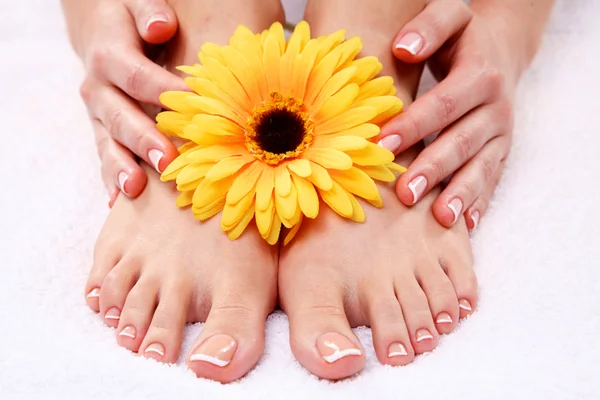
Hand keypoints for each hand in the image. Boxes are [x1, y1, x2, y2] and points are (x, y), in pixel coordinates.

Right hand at [63, 0, 187, 204]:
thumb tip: (161, 25)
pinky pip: (105, 158)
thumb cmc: (129, 19)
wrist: (101, 33)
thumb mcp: (137, 4)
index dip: (162, 91)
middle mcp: (99, 89)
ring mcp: (99, 116)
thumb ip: (149, 12)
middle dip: (144, 140)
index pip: (135, 76)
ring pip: (108, 144)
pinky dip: (111, 180)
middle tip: (168, 161)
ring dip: (122, 167)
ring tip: (135, 189)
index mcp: (109, 55)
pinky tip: (118, 203)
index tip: (191, 107)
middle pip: (121, 117)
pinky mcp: (103, 133)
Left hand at [378, 0, 519, 230]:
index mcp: (480, 74)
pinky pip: (493, 180)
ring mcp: (501, 134)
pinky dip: (480, 202)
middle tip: (404, 193)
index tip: (383, 144)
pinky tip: (465, 224)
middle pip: (462, 141)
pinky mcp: (502, 152)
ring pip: (481, 167)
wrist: (501, 51)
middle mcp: (496, 108)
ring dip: (460, 193)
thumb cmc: (463, 39)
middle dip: (433, 168)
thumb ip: (429, 27)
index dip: (415, 124)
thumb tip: (403, 49)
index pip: (444, 103)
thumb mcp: (451, 17)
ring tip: (440, 218)